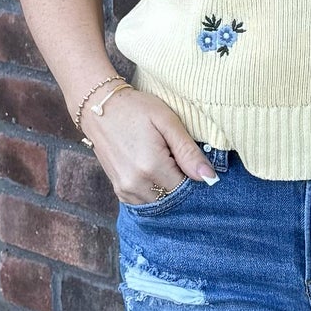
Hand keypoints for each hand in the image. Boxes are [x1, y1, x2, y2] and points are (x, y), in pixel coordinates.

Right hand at [76, 88, 215, 204]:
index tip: (192, 160)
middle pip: (172, 198)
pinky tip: (155, 171)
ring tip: (166, 162)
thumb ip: (188, 151)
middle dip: (181, 184)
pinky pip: (144, 202)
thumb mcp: (167, 121)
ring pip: (159, 203)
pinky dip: (154, 191)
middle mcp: (136, 184)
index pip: (185, 188)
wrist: (100, 108)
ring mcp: (124, 189)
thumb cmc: (136, 109)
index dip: (193, 177)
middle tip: (179, 159)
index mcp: (151, 166)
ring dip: (167, 188)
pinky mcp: (119, 190)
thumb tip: (209, 178)